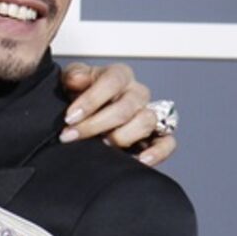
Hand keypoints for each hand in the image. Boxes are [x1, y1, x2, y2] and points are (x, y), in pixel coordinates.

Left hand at [58, 62, 175, 165]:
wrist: (85, 115)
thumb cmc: (80, 96)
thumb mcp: (71, 81)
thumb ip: (73, 75)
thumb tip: (76, 79)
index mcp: (119, 75)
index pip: (112, 81)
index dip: (90, 100)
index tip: (70, 117)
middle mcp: (137, 93)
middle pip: (125, 107)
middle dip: (95, 125)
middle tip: (72, 135)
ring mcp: (148, 114)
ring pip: (146, 122)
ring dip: (120, 137)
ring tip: (100, 146)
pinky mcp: (156, 136)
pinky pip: (167, 143)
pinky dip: (157, 152)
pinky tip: (138, 160)